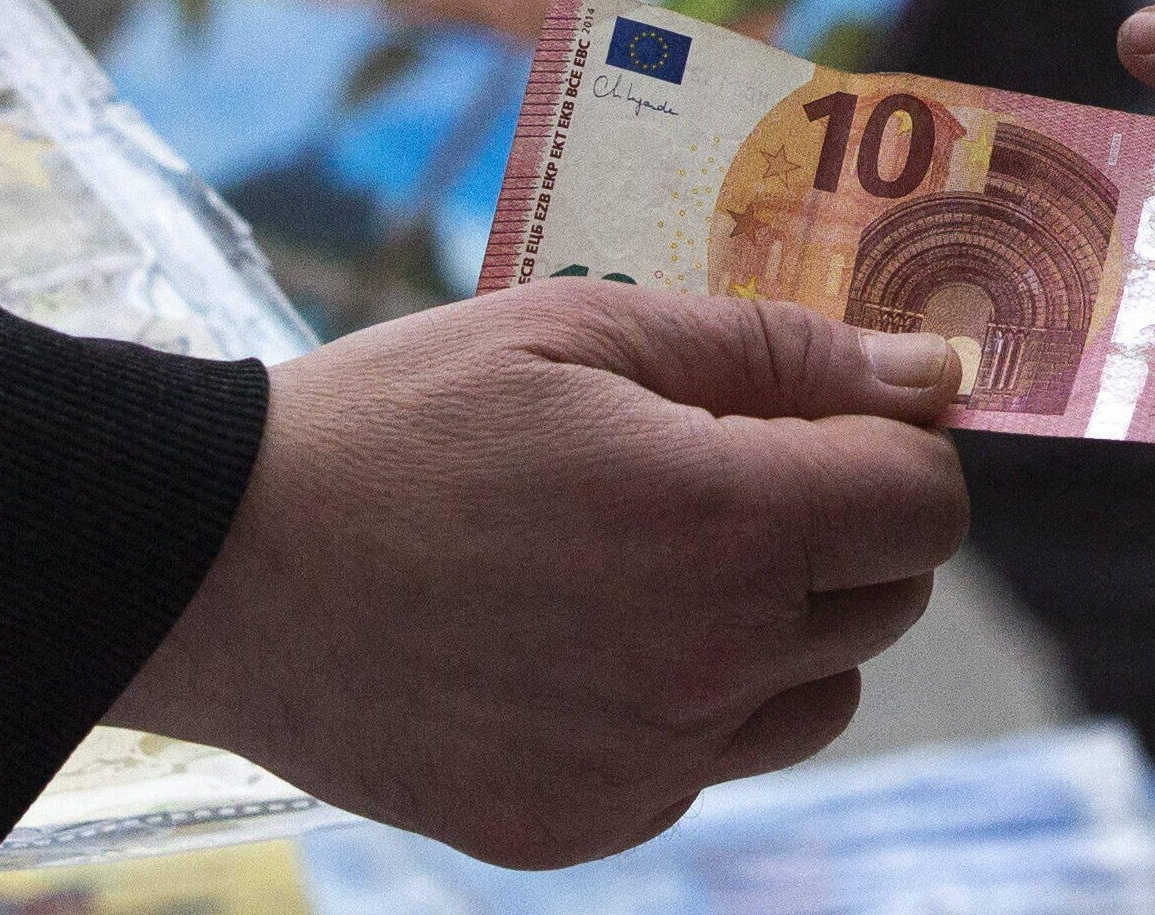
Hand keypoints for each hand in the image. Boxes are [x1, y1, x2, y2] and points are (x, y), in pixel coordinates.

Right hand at [107, 284, 968, 867]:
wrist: (222, 565)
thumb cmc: (402, 421)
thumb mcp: (584, 329)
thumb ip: (777, 350)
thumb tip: (931, 371)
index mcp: (726, 525)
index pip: (923, 503)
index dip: (893, 445)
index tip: (827, 417)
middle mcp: (709, 666)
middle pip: (886, 601)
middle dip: (841, 526)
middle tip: (727, 471)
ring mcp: (647, 766)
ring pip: (816, 698)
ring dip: (781, 626)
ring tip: (648, 557)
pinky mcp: (580, 826)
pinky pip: (702, 766)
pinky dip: (680, 706)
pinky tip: (576, 637)